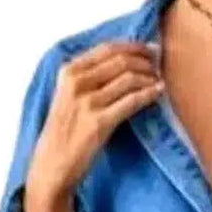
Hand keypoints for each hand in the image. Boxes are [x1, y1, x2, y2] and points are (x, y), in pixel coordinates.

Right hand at [26, 40, 163, 204]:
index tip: (149, 50)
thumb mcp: (67, 97)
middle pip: (121, 61)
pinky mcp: (100, 122)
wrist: (53, 164)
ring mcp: (88, 102)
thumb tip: (121, 64)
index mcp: (69, 72)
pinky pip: (132, 101)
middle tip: (158, 65)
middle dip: (145, 60)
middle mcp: (77, 82)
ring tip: (159, 81)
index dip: (133, 47)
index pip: (107, 49)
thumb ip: (87, 79)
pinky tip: (158, 93)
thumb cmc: (64, 133)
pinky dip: (149, 94)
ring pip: (129, 79)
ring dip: (149, 77)